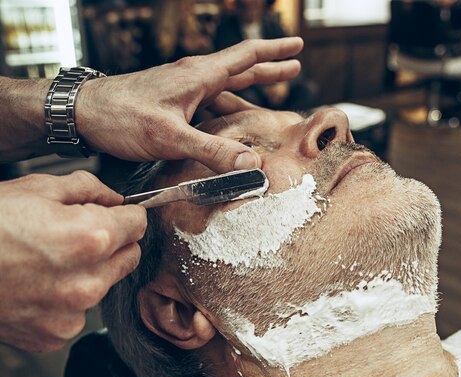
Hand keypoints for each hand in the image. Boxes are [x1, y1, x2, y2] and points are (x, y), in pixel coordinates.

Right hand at [0, 171, 145, 351]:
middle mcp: (88, 281)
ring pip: (105, 284)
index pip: (139, 224)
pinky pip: (78, 311)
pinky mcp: (55, 334)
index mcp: (91, 238)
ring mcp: (72, 312)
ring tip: (47, 260)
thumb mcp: (36, 188)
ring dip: (89, 272)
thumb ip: (89, 188)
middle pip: (129, 256)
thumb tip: (115, 198)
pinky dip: (65, 299)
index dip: (126, 215)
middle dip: (113, 243)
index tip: (116, 214)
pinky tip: (37, 284)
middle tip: (77, 235)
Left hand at [76, 37, 303, 172]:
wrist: (80, 112)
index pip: (246, 56)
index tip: (298, 47)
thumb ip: (211, 151)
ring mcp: (181, 89)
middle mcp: (192, 77)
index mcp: (198, 76)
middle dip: (269, 68)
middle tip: (294, 66)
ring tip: (267, 100)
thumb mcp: (169, 136)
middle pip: (240, 68)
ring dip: (248, 91)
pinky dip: (225, 110)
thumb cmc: (120, 116)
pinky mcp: (170, 102)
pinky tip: (227, 123)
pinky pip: (207, 103)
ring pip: (224, 87)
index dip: (275, 52)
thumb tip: (251, 164)